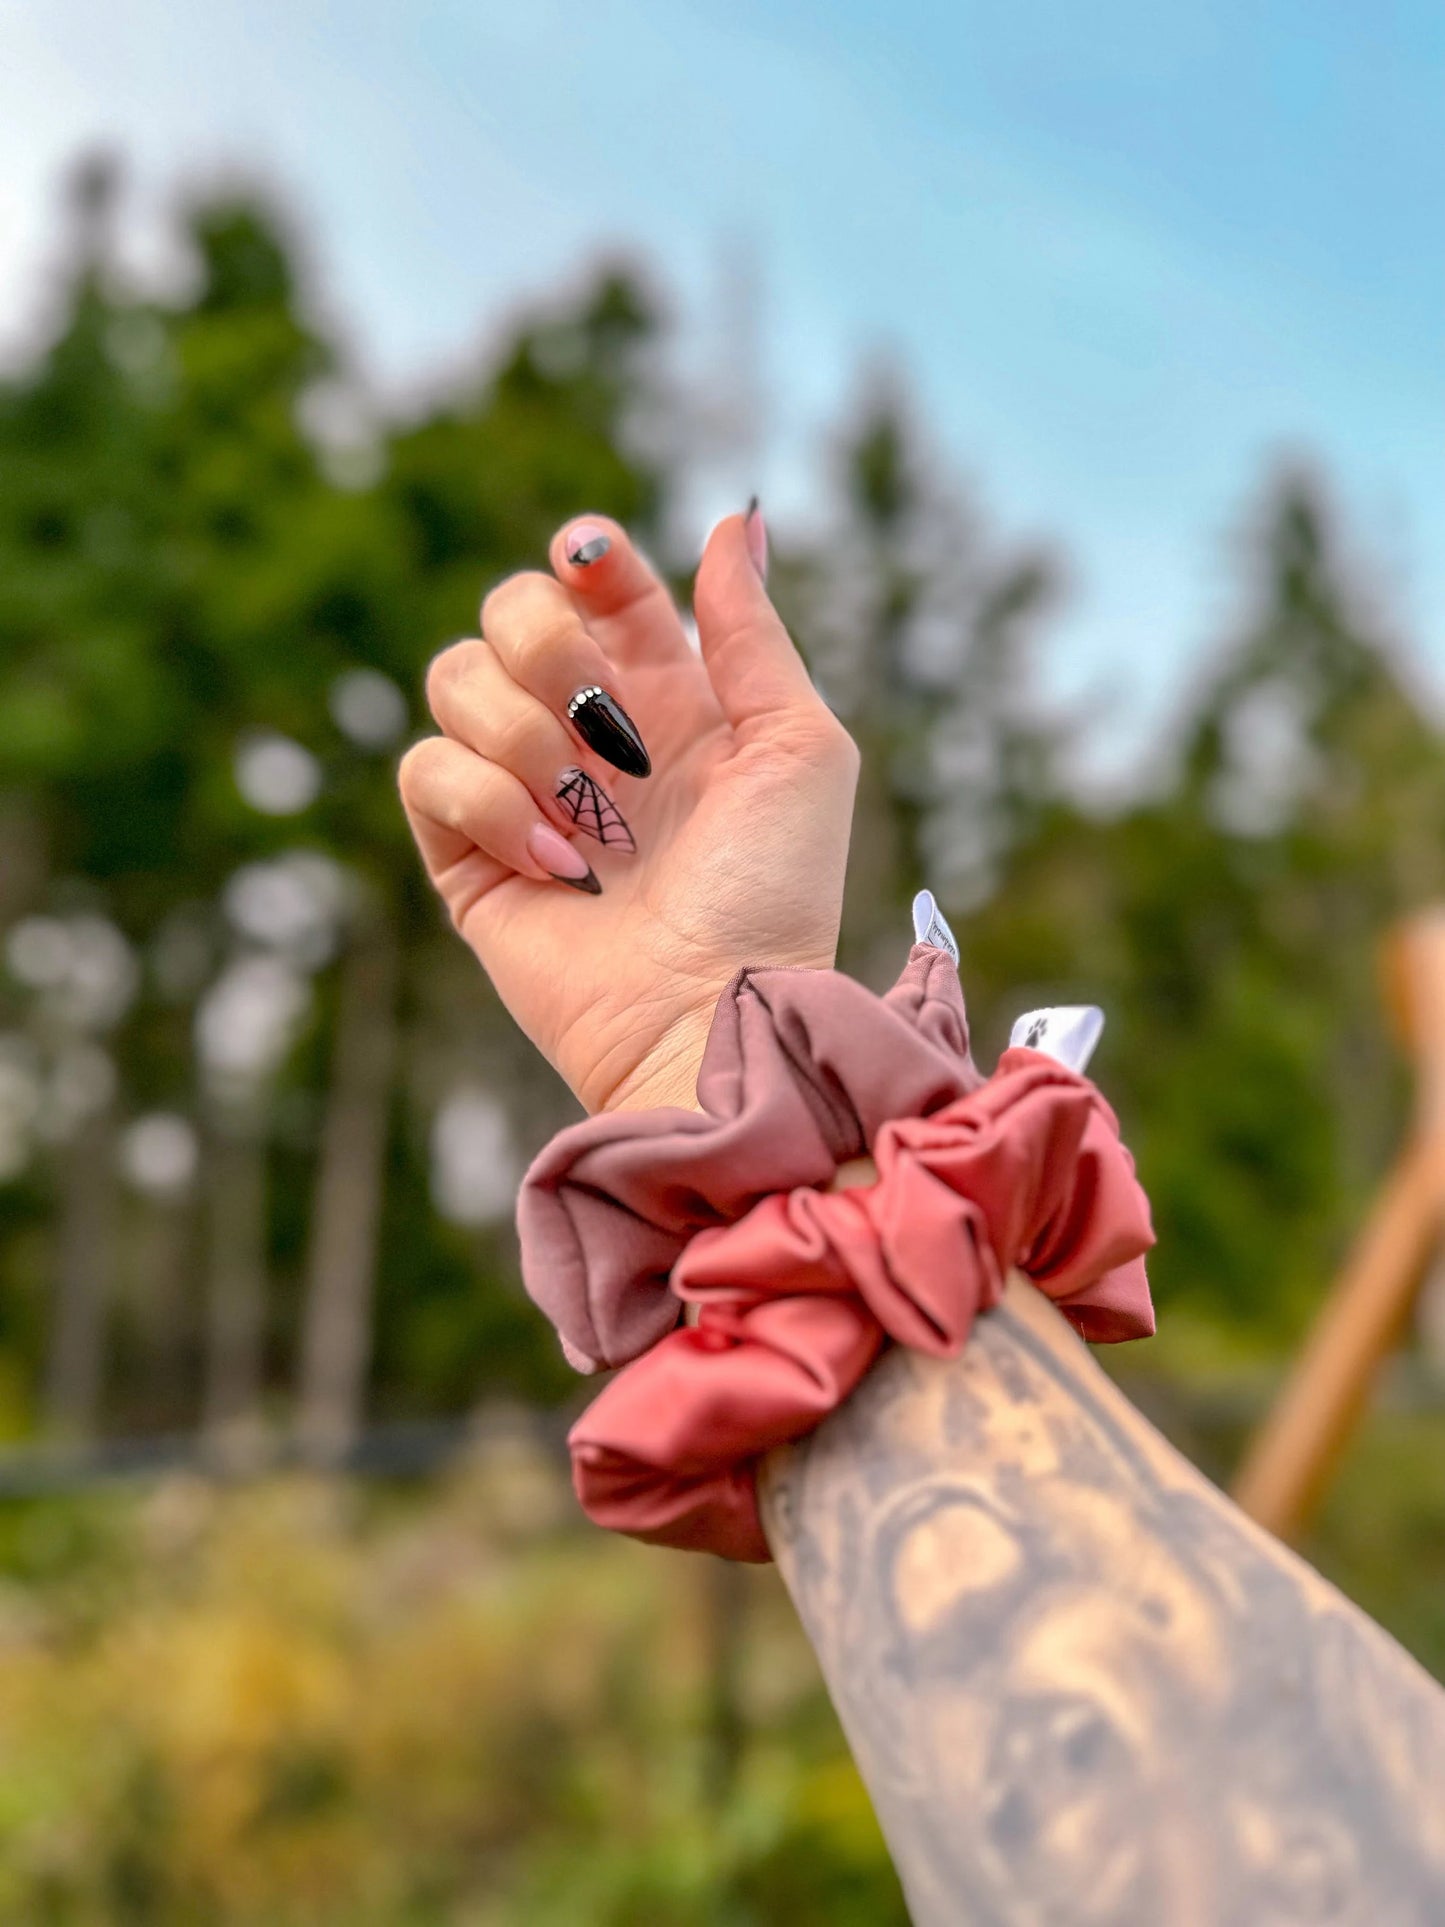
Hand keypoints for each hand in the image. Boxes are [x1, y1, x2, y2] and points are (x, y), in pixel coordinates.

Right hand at [399, 510, 858, 1112]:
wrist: (714, 1013)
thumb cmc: (774, 893)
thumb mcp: (800, 750)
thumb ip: (753, 634)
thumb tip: (734, 521)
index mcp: (668, 700)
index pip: (600, 588)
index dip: (589, 560)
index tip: (597, 564)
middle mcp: (587, 736)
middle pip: (508, 610)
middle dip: (545, 643)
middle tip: (604, 725)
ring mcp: (521, 793)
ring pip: (453, 677)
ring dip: (521, 735)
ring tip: (588, 820)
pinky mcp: (466, 858)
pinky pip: (425, 770)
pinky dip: (488, 807)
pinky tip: (558, 867)